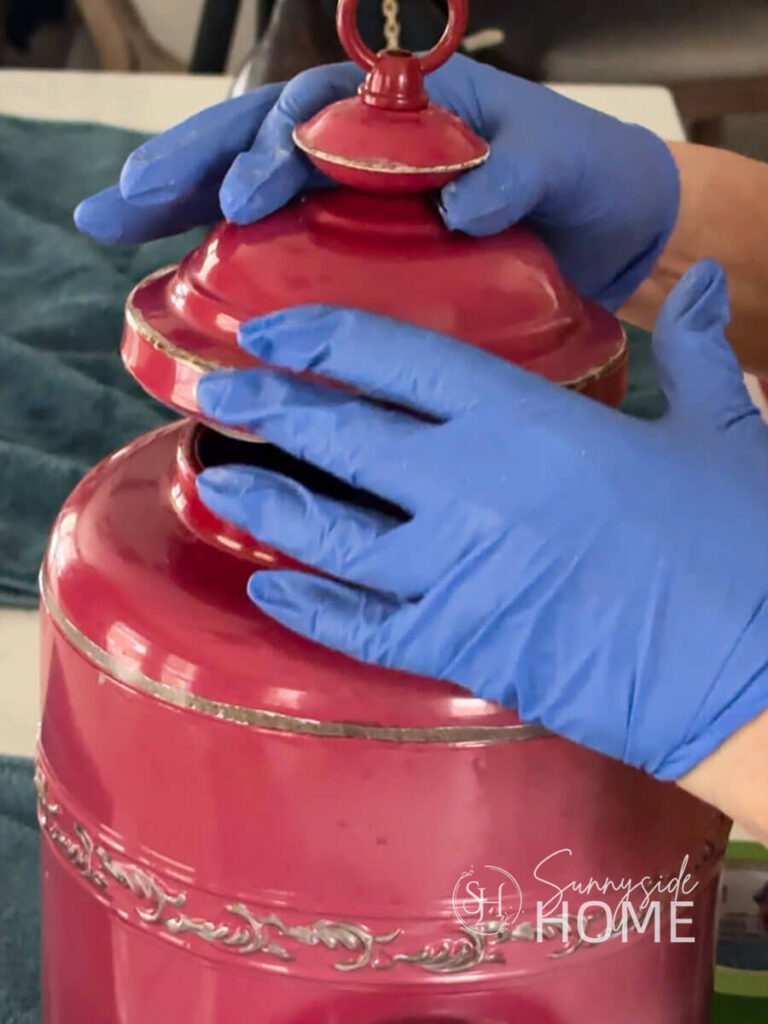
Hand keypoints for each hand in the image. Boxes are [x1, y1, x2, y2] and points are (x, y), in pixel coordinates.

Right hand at [74, 56, 677, 307]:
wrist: (604, 228)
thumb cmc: (581, 180)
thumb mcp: (559, 161)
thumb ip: (517, 169)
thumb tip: (462, 203)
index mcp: (403, 106)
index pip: (317, 110)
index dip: (274, 147)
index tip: (250, 196)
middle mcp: (364, 143)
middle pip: (257, 138)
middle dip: (189, 166)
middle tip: (123, 203)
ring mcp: (353, 195)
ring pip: (250, 184)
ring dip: (180, 202)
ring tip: (112, 222)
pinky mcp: (355, 247)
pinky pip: (280, 241)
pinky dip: (224, 252)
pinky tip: (176, 269)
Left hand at [195, 260, 767, 780]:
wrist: (759, 671)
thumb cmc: (747, 547)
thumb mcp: (727, 432)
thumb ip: (699, 352)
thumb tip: (709, 287)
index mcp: (533, 421)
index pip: (400, 358)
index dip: (324, 336)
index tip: (272, 329)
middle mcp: (476, 487)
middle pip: (344, 437)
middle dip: (271, 410)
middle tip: (217, 395)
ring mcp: (459, 573)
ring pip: (333, 534)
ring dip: (268, 505)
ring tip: (216, 482)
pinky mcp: (465, 649)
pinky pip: (365, 628)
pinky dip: (313, 610)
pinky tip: (271, 590)